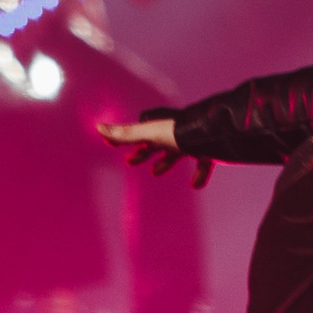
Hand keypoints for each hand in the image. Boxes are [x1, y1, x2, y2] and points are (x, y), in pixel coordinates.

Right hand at [98, 115, 213, 185]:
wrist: (214, 134)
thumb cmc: (181, 132)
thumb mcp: (150, 134)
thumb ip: (126, 134)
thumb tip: (98, 127)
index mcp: (161, 126)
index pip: (139, 132)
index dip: (126, 139)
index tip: (113, 146)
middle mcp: (176, 131)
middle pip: (156, 142)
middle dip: (143, 152)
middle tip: (130, 161)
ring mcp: (193, 140)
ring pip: (177, 152)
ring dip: (166, 161)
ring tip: (156, 172)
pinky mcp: (209, 150)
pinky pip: (203, 163)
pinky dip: (199, 175)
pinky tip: (196, 185)